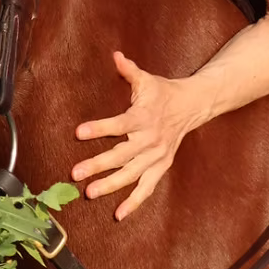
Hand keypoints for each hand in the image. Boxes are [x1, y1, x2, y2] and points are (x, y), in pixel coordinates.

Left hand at [71, 51, 199, 220]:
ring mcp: (156, 156)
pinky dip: (134, 202)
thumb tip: (115, 55)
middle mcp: (150, 139)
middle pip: (121, 155)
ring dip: (111, 185)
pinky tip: (118, 214)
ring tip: (90, 193)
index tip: (79, 132)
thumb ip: (129, 70)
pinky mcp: (161, 167)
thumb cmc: (163, 92)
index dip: (99, 128)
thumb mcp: (147, 79)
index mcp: (143, 117)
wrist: (192, 106)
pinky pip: (147, 188)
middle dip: (97, 165)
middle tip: (75, 173)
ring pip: (132, 175)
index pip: (119, 125)